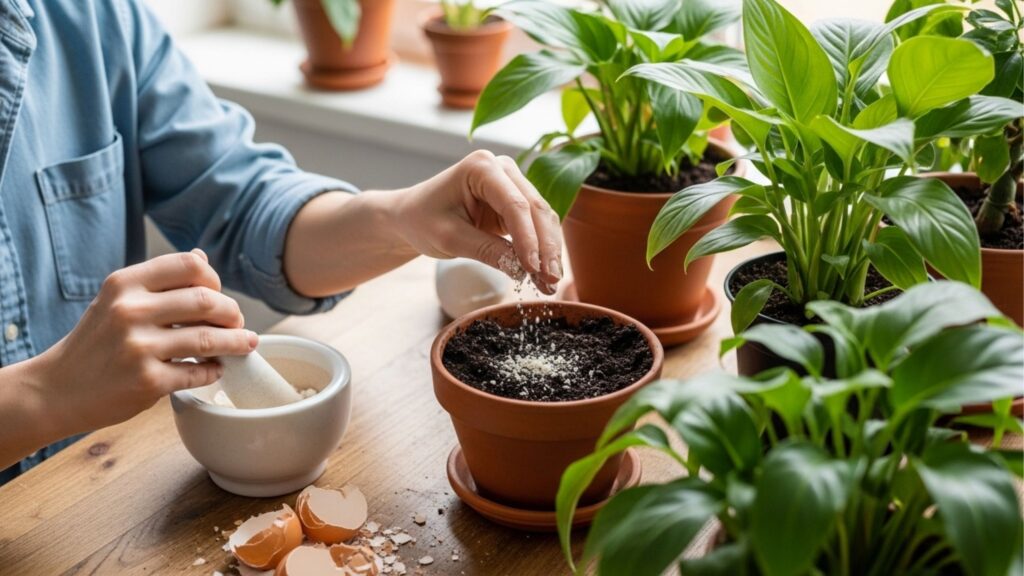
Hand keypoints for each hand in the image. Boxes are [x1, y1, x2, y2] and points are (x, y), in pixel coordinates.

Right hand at [28, 250, 255, 435]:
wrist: (55, 389)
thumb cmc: (95, 342)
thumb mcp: (117, 300)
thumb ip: (159, 280)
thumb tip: (202, 257)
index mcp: (125, 283)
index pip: (191, 265)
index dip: (215, 280)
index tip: (218, 295)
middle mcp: (130, 310)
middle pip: (207, 300)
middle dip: (232, 312)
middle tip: (237, 323)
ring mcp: (138, 347)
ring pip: (209, 339)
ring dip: (235, 342)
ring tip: (243, 344)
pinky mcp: (147, 381)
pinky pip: (198, 372)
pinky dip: (214, 370)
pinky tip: (215, 369)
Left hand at [393, 150, 562, 293]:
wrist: (412, 216)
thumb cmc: (423, 220)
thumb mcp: (449, 238)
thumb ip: (486, 250)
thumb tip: (522, 272)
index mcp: (481, 167)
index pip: (515, 205)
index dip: (528, 239)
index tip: (533, 270)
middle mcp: (502, 168)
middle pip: (535, 209)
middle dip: (545, 248)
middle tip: (551, 282)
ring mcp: (512, 182)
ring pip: (542, 217)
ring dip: (549, 251)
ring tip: (550, 284)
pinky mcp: (516, 201)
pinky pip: (537, 225)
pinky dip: (542, 250)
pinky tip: (545, 274)